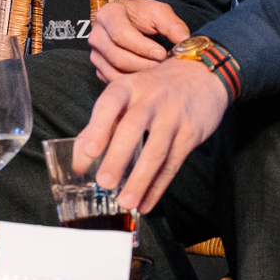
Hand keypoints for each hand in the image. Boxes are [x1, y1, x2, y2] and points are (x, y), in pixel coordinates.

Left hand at [76, 58, 226, 214]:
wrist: (201, 76)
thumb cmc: (152, 91)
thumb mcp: (126, 97)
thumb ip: (99, 126)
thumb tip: (78, 164)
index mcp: (126, 88)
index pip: (109, 105)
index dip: (98, 127)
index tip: (90, 151)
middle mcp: (150, 99)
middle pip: (132, 129)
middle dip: (118, 157)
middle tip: (105, 182)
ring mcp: (173, 115)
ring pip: (156, 151)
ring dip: (140, 180)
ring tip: (125, 202)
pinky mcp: (191, 133)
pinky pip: (173, 163)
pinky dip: (158, 186)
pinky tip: (146, 203)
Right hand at [88, 0, 188, 82]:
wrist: (130, 19)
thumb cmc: (143, 15)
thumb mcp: (160, 12)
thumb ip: (173, 25)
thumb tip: (185, 42)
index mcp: (108, 15)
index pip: (120, 34)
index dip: (142, 46)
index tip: (162, 53)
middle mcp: (97, 35)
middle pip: (117, 56)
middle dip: (144, 65)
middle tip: (164, 67)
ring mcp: (96, 53)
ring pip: (115, 71)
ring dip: (139, 76)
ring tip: (158, 72)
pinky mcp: (99, 68)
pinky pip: (114, 80)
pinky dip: (132, 82)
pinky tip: (148, 77)